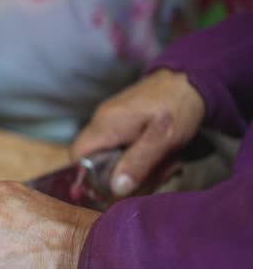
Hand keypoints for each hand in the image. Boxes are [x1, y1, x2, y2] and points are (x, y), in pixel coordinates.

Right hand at [72, 69, 204, 196]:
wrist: (191, 79)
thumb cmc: (178, 106)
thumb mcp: (163, 139)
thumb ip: (139, 163)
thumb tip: (116, 189)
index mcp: (105, 125)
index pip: (77, 156)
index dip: (87, 177)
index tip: (112, 189)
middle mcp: (100, 122)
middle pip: (93, 161)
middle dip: (121, 177)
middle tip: (152, 179)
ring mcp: (110, 122)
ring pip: (109, 158)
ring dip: (135, 169)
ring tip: (164, 166)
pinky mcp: (121, 124)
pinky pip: (120, 149)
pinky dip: (138, 159)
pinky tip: (161, 158)